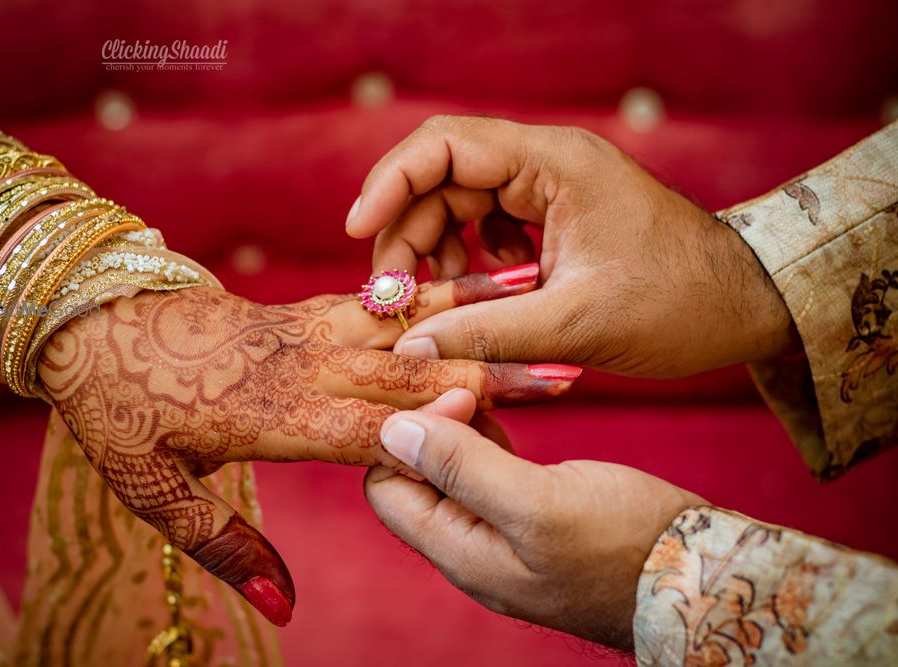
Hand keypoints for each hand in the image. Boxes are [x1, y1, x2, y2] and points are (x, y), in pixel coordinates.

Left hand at [36, 276, 579, 625]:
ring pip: (400, 320)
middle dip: (488, 367)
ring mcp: (305, 327)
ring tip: (537, 295)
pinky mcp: (305, 308)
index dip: (436, 420)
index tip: (503, 412)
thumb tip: (288, 601)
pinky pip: (377, 296)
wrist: (89, 322)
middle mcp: (299, 364)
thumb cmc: (120, 410)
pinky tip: (474, 278)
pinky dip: (431, 287)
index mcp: (270, 414)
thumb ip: (225, 543)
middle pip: (405, 369)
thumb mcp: (152, 490)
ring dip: (473, 313)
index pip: (368, 423)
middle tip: (563, 367)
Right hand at [346, 115, 799, 376]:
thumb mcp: (575, 325)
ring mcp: (551, 190)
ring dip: (436, 253)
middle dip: (407, 235)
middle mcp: (547, 165)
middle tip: (392, 297)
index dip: (390, 183)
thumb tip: (407, 348)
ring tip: (439, 304)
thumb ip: (486, 334)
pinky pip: (488, 228)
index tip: (356, 232)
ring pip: (460, 206)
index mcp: (554, 164)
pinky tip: (484, 298)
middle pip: (442, 180)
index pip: (445, 145)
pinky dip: (471, 263)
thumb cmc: (679, 305)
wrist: (743, 306)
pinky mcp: (556, 218)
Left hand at [364, 389, 703, 649]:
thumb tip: (393, 430)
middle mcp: (472, 549)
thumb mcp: (539, 503)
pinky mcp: (533, 520)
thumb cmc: (629, 545)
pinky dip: (487, 438)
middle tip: (465, 380)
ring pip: (451, 473)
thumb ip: (462, 468)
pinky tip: (504, 411)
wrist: (703, 576)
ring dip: (457, 427)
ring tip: (483, 387)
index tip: (453, 395)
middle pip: (414, 480)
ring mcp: (503, 537)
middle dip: (427, 426)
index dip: (405, 436)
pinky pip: (487, 475)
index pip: (386, 489)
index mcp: (462, 553)